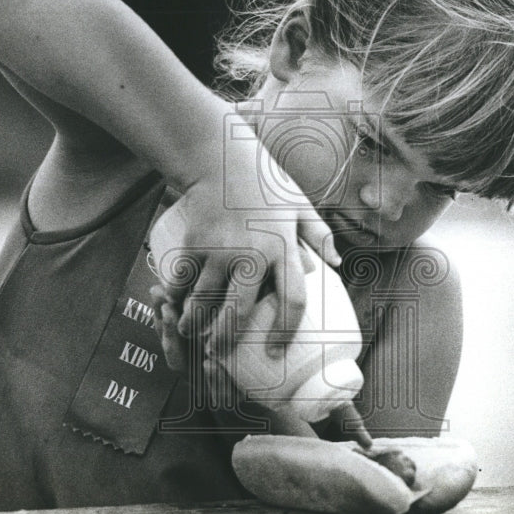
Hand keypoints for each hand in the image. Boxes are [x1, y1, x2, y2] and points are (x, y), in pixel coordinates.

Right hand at [148, 136, 340, 357]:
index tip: (275, 352)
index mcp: (283, 248)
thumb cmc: (265, 182)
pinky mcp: (194, 245)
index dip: (286, 331)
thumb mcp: (300, 205)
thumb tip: (338, 264)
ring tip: (194, 333)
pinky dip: (176, 299)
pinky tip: (176, 308)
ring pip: (205, 303)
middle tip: (220, 355)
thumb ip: (319, 235)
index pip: (293, 300)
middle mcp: (252, 255)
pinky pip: (183, 283)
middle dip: (226, 340)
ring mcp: (220, 251)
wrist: (221, 158)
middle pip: (239, 313)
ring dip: (196, 324)